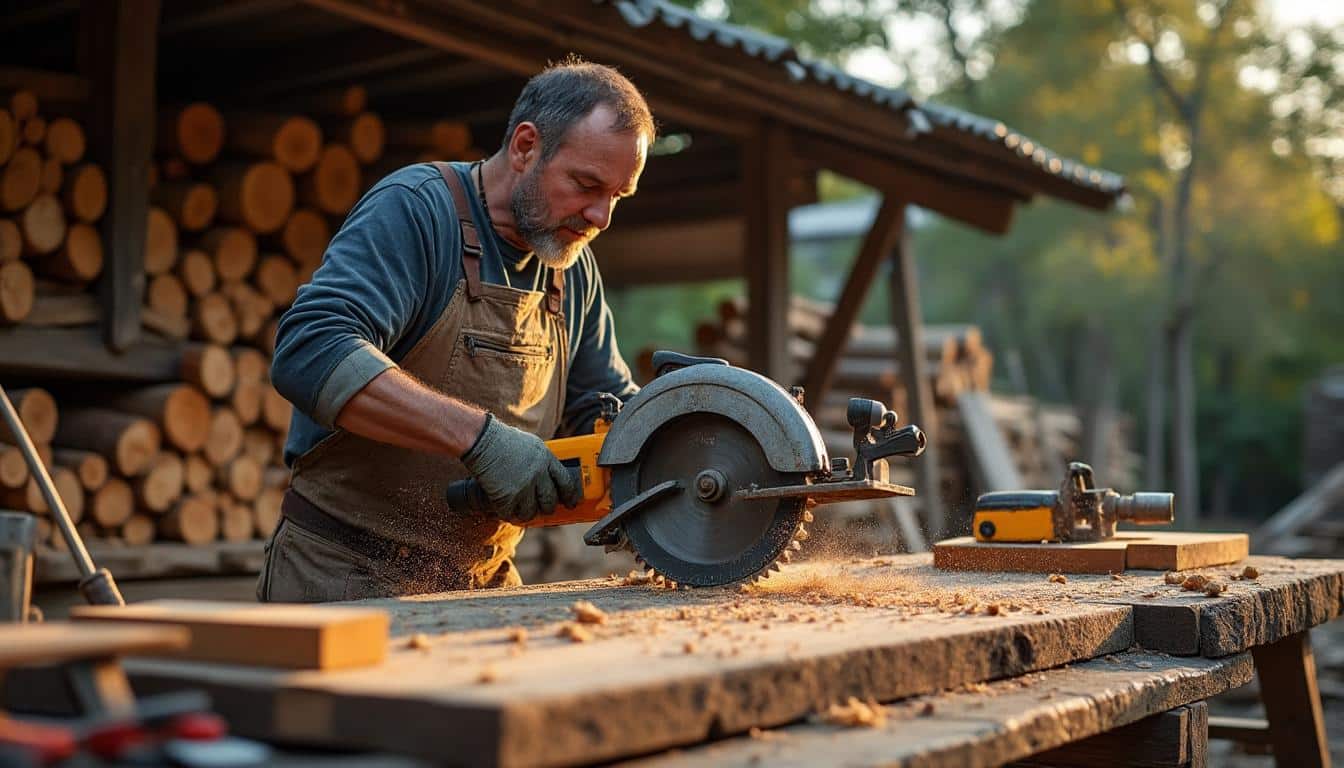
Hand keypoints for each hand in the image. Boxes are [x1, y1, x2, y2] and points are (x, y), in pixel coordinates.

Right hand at [460, 414, 580, 522]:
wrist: (482, 440)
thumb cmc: (502, 439)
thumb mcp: (531, 444)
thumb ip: (542, 460)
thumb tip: (548, 475)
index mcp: (546, 459)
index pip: (565, 481)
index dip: (570, 495)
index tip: (571, 503)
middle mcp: (538, 474)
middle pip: (550, 500)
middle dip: (548, 508)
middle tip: (544, 510)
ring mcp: (523, 486)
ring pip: (531, 511)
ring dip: (526, 513)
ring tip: (521, 510)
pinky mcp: (507, 497)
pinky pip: (511, 514)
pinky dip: (507, 513)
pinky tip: (504, 509)